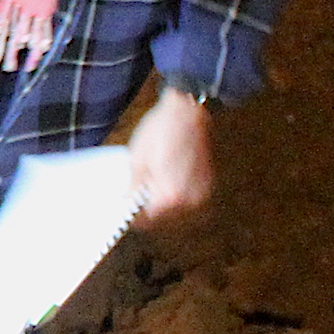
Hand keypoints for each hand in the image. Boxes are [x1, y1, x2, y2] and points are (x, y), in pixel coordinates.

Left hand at [126, 87, 212, 219]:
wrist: (186, 113)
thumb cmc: (160, 132)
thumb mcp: (136, 160)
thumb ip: (133, 188)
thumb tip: (128, 203)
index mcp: (170, 194)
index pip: (147, 220)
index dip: (134, 216)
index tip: (125, 209)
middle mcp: (190, 198)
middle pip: (163, 217)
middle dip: (148, 208)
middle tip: (136, 194)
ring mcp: (201, 192)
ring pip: (176, 209)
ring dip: (163, 202)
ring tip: (152, 182)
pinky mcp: (207, 184)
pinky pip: (188, 198)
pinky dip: (176, 193)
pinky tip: (167, 177)